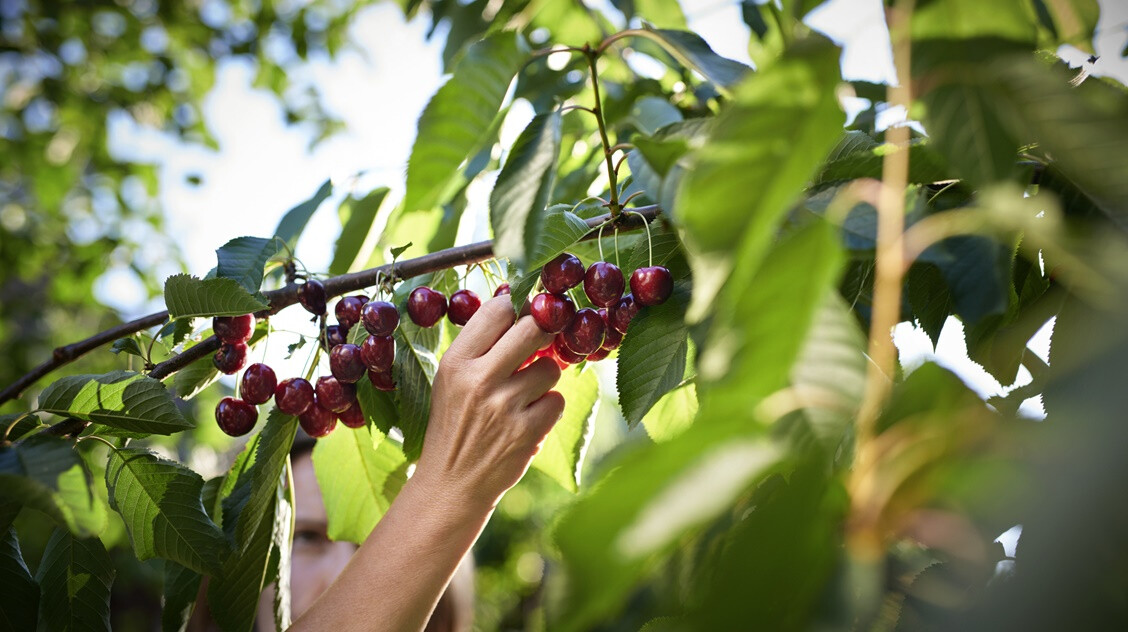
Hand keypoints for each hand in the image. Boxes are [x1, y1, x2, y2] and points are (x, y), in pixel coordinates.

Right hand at [414, 295, 564, 510]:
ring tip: (525, 395)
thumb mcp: (451, 381)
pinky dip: (548, 409)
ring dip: (544, 379)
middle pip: (532, 329)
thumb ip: (480, 347)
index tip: (522, 318)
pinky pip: (557, 400)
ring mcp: (504, 406)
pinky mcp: (526, 432)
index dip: (517, 310)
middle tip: (537, 346)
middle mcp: (479, 380)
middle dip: (541, 335)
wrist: (451, 484)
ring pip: (550, 367)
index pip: (497, 312)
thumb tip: (516, 306)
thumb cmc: (455, 425)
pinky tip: (529, 419)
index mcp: (456, 362)